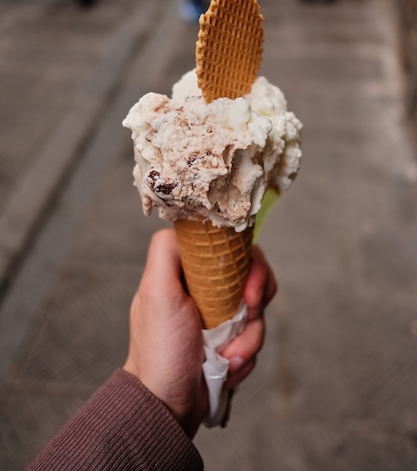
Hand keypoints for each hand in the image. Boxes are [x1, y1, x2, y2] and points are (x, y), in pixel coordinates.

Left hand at [124, 231, 276, 436]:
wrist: (168, 404)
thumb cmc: (160, 349)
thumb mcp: (156, 292)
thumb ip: (165, 251)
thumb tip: (185, 223)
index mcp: (189, 272)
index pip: (232, 249)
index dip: (249, 265)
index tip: (248, 292)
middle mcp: (206, 289)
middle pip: (252, 278)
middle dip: (254, 306)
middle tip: (244, 320)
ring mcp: (219, 316)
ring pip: (258, 312)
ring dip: (248, 339)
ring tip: (226, 358)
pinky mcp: (230, 341)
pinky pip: (255, 338)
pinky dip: (245, 356)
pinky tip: (227, 368)